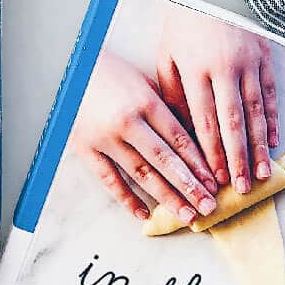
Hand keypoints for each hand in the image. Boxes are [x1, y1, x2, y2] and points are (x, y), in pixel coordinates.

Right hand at [74, 51, 219, 223]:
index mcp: (146, 102)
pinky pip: (109, 180)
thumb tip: (191, 140)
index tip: (214, 183)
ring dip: (166, 197)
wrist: (70, 69)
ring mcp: (106, 138)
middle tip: (209, 207)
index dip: (198, 164)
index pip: (179, 139)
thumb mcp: (144, 83)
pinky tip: (144, 214)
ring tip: (187, 215)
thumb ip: (165, 109)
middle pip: (165, 161)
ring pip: (142, 174)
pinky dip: (127, 199)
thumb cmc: (112, 73)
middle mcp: (128, 122)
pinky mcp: (86, 149)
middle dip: (190, 187)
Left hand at [156, 9, 278, 196]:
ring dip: (259, 146)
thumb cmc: (181, 27)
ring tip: (263, 173)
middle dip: (238, 159)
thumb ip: (174, 94)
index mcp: (196, 71)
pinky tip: (273, 140)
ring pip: (257, 111)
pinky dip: (273, 118)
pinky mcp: (264, 55)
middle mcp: (225, 69)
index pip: (206, 122)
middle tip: (244, 188)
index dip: (213, 154)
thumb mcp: (167, 57)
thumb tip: (185, 134)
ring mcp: (248, 62)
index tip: (217, 179)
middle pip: (234, 123)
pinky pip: (270, 92)